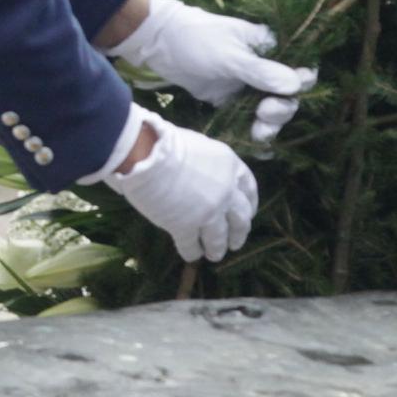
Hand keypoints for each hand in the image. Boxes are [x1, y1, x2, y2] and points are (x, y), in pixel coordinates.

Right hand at [104, 109, 255, 262]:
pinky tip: (190, 254)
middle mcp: (225, 191)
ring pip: (219, 238)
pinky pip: (192, 246)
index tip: (249, 213)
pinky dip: (192, 252)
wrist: (146, 153)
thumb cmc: (165, 141)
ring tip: (214, 255)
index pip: (249, 188)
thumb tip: (201, 175)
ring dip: (217, 249)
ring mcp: (208, 212)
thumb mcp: (197, 146)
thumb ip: (207, 164)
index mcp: (229, 166)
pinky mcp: (186, 227)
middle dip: (239, 233)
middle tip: (235, 242)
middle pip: (241, 219)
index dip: (250, 204)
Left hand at [106, 0, 315, 142]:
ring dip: (270, 124)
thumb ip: (261, 72)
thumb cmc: (199, 40)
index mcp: (269, 47)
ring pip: (270, 111)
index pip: (299, 66)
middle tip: (265, 112)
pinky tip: (260, 149)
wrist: (161, 45)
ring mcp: (248, 86)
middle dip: (282, 109)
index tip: (290, 94)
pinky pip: (250, 118)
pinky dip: (255, 132)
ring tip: (258, 132)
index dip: (301, 83)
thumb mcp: (230, 56)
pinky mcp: (232, 100)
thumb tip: (296, 85)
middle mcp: (264, 68)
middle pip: (287, 95)